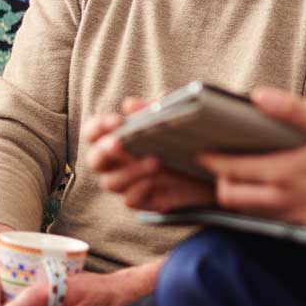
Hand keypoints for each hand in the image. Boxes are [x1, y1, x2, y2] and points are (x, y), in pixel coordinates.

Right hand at [84, 97, 215, 212]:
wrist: (212, 169)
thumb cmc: (183, 139)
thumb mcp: (171, 118)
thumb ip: (151, 109)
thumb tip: (129, 104)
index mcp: (117, 139)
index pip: (93, 133)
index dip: (98, 127)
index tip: (116, 121)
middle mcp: (117, 163)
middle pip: (95, 160)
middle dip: (105, 151)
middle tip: (120, 143)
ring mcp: (128, 184)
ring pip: (111, 182)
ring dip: (129, 171)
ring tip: (155, 160)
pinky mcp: (143, 201)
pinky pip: (130, 200)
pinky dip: (138, 190)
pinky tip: (154, 182)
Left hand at [199, 89, 305, 225]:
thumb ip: (293, 110)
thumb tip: (257, 96)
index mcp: (285, 173)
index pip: (230, 170)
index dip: (210, 159)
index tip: (197, 148)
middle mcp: (285, 200)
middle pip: (231, 197)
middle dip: (218, 180)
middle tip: (215, 161)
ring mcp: (296, 216)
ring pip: (248, 211)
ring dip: (237, 194)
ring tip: (237, 173)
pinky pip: (270, 219)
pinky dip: (259, 205)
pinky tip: (269, 188)